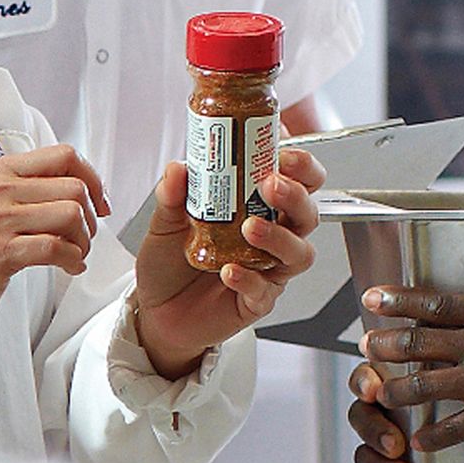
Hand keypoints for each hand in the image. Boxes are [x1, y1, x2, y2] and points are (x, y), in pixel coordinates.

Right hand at [0, 145, 109, 351]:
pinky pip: (56, 247)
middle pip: (75, 187)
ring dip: (83, 241)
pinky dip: (73, 260)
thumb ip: (33, 189)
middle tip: (83, 239)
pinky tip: (69, 267)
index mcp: (0, 170)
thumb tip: (88, 189)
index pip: (64, 155)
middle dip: (90, 219)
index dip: (93, 179)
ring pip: (70, 215)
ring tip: (74, 255)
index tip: (99, 204)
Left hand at [131, 147, 324, 378]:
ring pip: (298, 252)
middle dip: (296, 195)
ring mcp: (266, 269)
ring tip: (249, 228)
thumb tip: (177, 168)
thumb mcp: (165, 221)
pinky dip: (249, 279)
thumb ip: (172, 194)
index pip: (295, 179)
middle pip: (307, 212)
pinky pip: (265, 290)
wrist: (156, 311)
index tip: (283, 151)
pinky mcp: (256, 300)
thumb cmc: (170, 261)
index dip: (299, 164)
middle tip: (272, 185)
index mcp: (255, 206)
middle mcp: (269, 236)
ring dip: (279, 237)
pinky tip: (230, 271)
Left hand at [351, 287, 463, 453]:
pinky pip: (454, 427)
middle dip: (386, 344)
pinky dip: (433, 435)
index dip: (398, 299)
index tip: (373, 296)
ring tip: (382, 392)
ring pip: (425, 383)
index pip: (433, 302)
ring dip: (397, 389)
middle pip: (419, 341)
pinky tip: (419, 440)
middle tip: (366, 345)